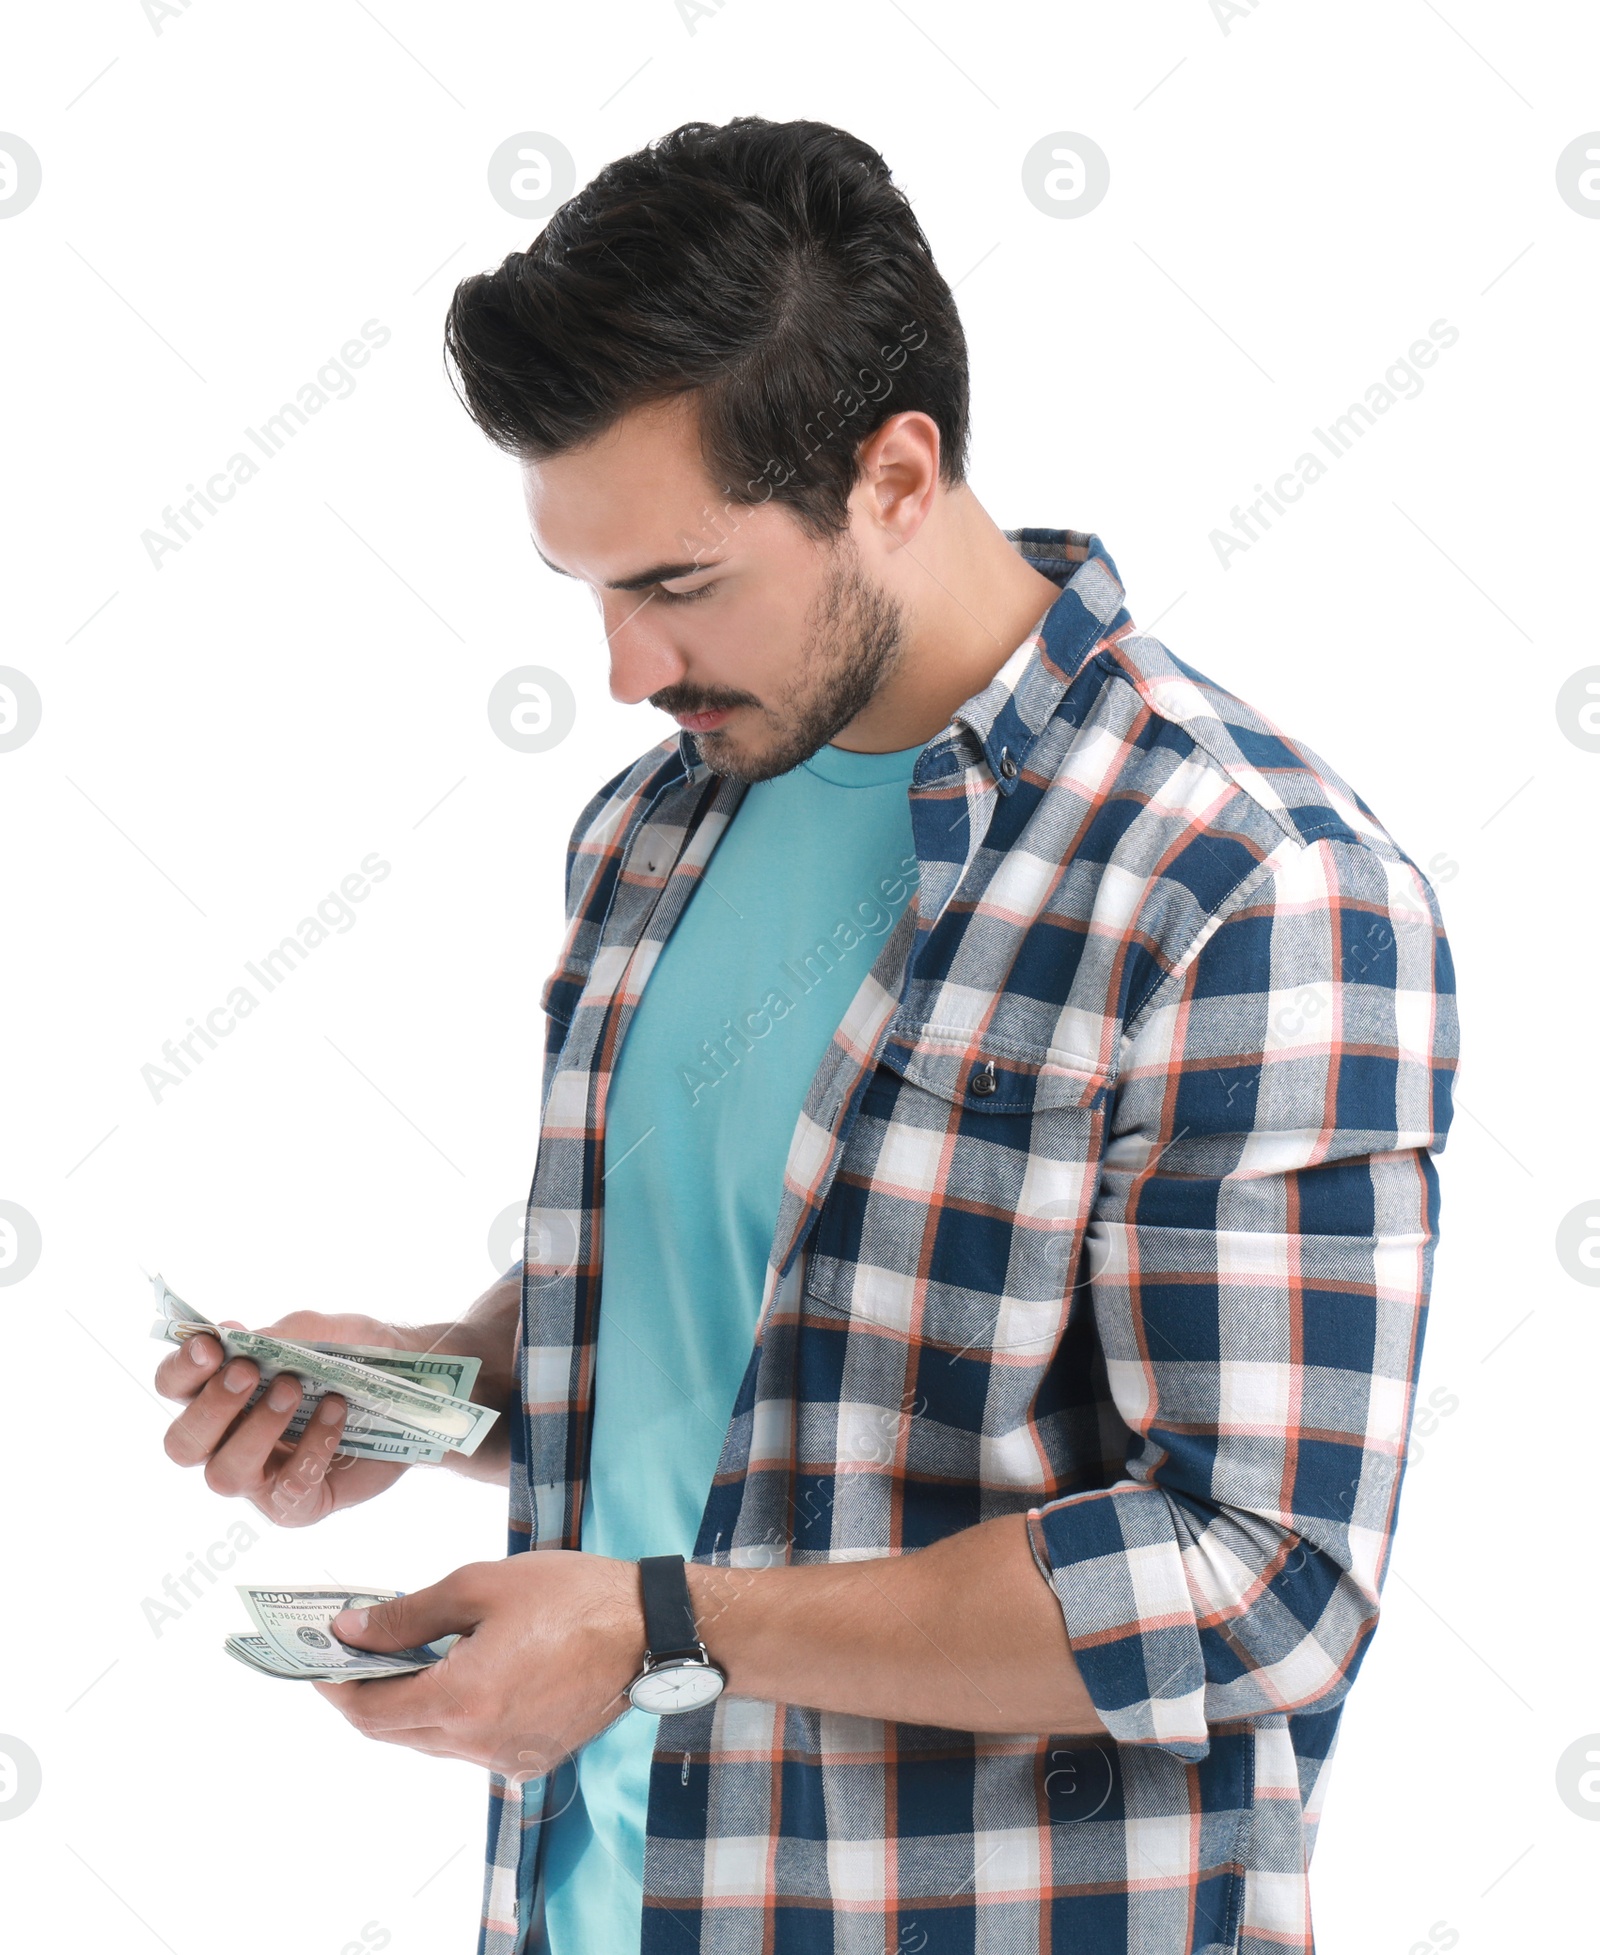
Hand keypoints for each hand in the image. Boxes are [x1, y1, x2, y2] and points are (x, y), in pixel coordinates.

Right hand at [155, 1310, 425, 1527]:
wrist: (417, 1387)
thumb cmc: (356, 1355)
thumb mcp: (321, 1332)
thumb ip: (279, 1336)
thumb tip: (237, 1336)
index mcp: (222, 1392)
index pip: (174, 1386)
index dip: (181, 1369)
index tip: (211, 1345)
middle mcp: (229, 1440)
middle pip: (182, 1444)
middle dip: (211, 1407)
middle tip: (248, 1373)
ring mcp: (260, 1478)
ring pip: (224, 1476)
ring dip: (257, 1430)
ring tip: (295, 1391)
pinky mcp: (296, 1505)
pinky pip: (288, 1489)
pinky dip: (312, 1447)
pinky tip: (338, 1413)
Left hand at [311, 1554, 645, 1778]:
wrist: (651, 1629)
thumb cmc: (573, 1596)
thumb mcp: (482, 1586)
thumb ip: (409, 1614)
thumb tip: (351, 1631)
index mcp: (463, 1700)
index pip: (371, 1711)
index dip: (338, 1688)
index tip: (320, 1661)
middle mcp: (480, 1743)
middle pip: (395, 1734)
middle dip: (366, 1697)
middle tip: (355, 1656)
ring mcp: (508, 1758)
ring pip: (431, 1742)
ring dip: (408, 1707)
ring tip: (406, 1658)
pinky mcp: (533, 1759)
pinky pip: (470, 1746)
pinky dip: (450, 1717)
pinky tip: (459, 1676)